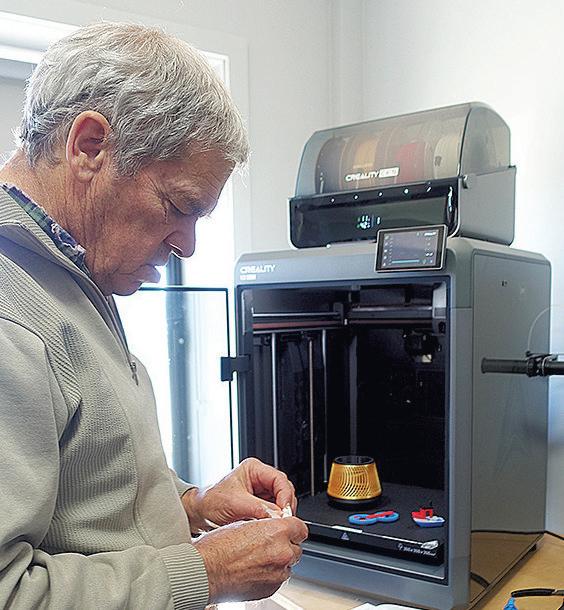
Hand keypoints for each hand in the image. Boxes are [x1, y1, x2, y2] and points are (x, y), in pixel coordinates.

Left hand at [183, 457, 296, 529]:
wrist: (199, 513)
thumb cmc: (210, 502)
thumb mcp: (235, 503)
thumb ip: (259, 508)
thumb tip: (279, 516)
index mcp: (254, 469)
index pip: (279, 479)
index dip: (285, 496)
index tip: (285, 512)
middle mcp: (259, 479)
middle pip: (284, 491)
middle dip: (285, 506)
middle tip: (283, 521)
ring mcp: (260, 492)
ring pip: (281, 502)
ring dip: (280, 515)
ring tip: (274, 525)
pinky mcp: (259, 505)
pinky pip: (274, 512)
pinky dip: (274, 520)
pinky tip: (269, 527)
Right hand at [193, 516, 307, 602]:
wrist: (206, 571)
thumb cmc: (220, 546)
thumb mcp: (247, 522)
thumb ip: (268, 525)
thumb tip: (276, 526)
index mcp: (277, 532)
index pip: (301, 528)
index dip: (293, 527)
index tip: (288, 529)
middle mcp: (282, 552)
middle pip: (296, 546)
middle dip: (286, 544)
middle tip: (269, 544)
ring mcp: (278, 573)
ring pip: (288, 563)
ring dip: (279, 560)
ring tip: (259, 557)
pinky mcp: (272, 588)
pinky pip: (279, 577)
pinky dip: (272, 573)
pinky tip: (255, 569)